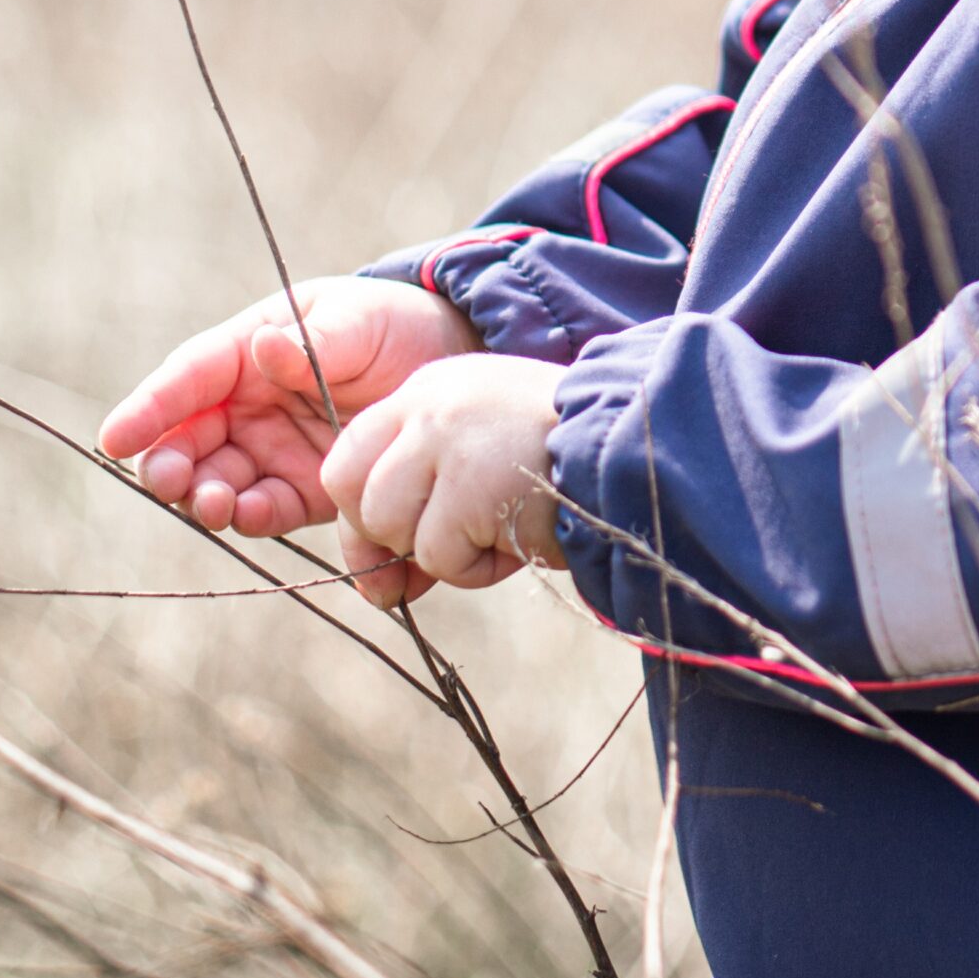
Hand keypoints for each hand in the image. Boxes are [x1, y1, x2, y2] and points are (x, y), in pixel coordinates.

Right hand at [100, 277, 478, 539]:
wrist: (451, 363)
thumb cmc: (395, 324)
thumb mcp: (359, 319)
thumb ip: (313, 340)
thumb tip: (265, 345)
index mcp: (249, 350)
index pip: (189, 377)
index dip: (150, 406)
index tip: (116, 437)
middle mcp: (249, 405)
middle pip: (188, 438)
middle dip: (169, 463)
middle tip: (170, 479)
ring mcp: (272, 449)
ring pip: (216, 481)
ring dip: (205, 496)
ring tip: (213, 502)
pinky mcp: (303, 489)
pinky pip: (266, 508)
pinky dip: (252, 516)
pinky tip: (250, 514)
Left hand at [318, 355, 567, 609]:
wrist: (634, 444)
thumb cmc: (559, 461)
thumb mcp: (479, 460)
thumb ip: (419, 504)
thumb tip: (374, 589)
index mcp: (429, 388)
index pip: (344, 461)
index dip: (364, 513)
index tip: (398, 536)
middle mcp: (430, 404)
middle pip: (359, 501)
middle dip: (398, 539)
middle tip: (458, 537)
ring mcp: (447, 438)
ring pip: (394, 531)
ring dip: (446, 553)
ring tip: (502, 524)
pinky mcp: (471, 482)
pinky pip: (442, 558)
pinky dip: (479, 567)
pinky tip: (520, 533)